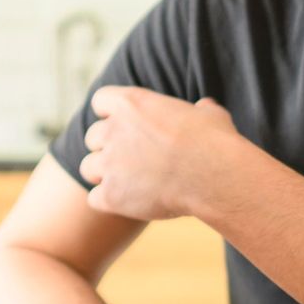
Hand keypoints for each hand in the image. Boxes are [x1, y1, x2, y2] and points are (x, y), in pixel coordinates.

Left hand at [80, 86, 243, 220]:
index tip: (125, 124)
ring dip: (104, 175)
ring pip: (88, 167)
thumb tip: (204, 108)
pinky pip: (94, 198)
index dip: (110, 113)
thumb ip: (197, 109)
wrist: (215, 177)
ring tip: (128, 183)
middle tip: (131, 159)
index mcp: (131, 103)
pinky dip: (109, 202)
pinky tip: (129, 203)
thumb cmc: (215, 143)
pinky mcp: (111, 196)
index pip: (101, 100)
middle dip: (108, 147)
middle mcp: (112, 130)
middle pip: (92, 137)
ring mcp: (109, 164)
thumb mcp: (208, 114)